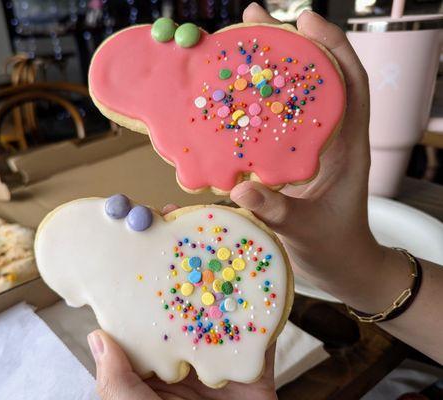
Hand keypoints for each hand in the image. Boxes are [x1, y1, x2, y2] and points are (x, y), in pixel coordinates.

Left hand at [89, 200, 276, 399]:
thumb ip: (115, 383)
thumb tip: (97, 336)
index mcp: (155, 364)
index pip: (147, 311)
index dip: (142, 274)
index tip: (138, 236)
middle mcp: (187, 353)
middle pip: (185, 297)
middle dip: (183, 257)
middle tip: (178, 218)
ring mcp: (222, 357)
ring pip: (222, 304)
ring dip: (223, 268)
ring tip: (218, 228)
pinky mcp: (255, 365)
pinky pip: (262, 330)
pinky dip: (265, 299)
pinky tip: (263, 266)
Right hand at [231, 3, 384, 309]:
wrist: (341, 264)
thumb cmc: (331, 246)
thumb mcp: (304, 229)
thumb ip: (275, 210)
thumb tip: (241, 188)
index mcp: (347, 145)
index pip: (349, 83)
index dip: (331, 47)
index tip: (303, 20)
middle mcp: (332, 137)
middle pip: (317, 77)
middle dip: (291, 43)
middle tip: (255, 18)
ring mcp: (314, 145)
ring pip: (297, 94)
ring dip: (272, 66)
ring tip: (242, 43)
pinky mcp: (297, 156)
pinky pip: (279, 118)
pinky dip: (260, 99)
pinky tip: (236, 95)